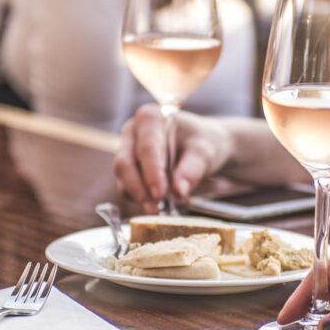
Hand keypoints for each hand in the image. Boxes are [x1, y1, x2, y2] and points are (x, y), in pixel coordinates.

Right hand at [113, 103, 232, 213]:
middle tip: (155, 209)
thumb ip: (192, 169)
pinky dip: (142, 200)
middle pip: (125, 163)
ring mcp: (127, 152)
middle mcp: (132, 133)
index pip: (147, 148)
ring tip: (160, 211)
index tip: (160, 193)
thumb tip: (179, 191)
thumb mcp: (205, 151)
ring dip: (140, 197)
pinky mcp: (128, 172)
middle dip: (139, 189)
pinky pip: (128, 189)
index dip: (152, 172)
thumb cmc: (203, 142)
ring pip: (123, 179)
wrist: (203, 148)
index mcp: (150, 118)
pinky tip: (159, 206)